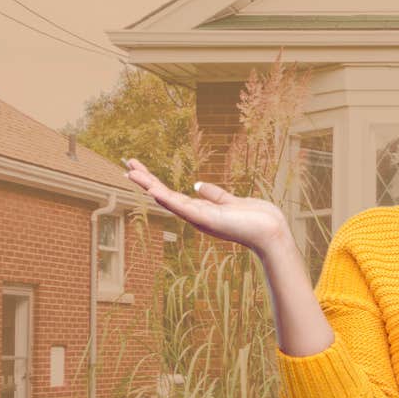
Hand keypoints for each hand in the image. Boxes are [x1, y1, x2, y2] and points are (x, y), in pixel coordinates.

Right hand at [122, 158, 290, 256]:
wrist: (272, 233)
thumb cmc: (256, 219)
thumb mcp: (232, 201)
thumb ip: (215, 195)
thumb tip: (198, 185)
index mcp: (201, 210)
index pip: (172, 193)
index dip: (154, 181)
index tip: (138, 168)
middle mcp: (196, 215)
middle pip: (164, 195)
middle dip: (145, 180)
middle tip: (126, 164)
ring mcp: (200, 218)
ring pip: (169, 200)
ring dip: (150, 185)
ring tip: (131, 172)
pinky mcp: (208, 220)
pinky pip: (184, 208)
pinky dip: (168, 199)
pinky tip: (153, 189)